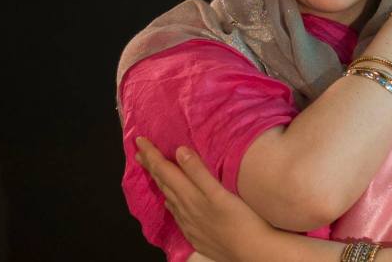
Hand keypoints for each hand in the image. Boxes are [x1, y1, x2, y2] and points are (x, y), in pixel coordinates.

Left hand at [135, 137, 274, 261]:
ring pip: (168, 198)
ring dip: (159, 183)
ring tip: (153, 173)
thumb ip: (198, 172)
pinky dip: (170, 202)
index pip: (164, 170)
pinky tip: (171, 203)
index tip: (140, 141)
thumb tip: (179, 151)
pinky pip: (176, 214)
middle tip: (140, 153)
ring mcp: (189, 224)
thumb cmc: (241, 220)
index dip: (152, 155)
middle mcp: (184, 210)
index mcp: (189, 195)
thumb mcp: (219, 192)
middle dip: (151, 166)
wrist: (252, 252)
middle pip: (162, 183)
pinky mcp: (196, 235)